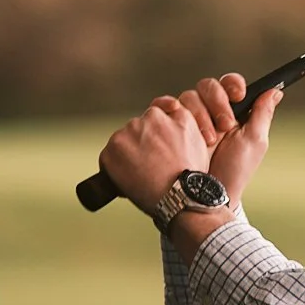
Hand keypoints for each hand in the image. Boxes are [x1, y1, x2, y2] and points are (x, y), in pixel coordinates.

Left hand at [99, 94, 212, 215]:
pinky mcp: (110, 153)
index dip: (154, 134)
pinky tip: (132, 179)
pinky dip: (115, 169)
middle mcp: (141, 120)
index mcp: (161, 114)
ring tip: (144, 174)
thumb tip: (170, 109)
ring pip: (122, 143)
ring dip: (128, 155)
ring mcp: (124, 135)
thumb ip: (181, 119)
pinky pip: (108, 159)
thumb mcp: (196, 136)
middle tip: (154, 165)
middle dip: (141, 144)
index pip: (151, 117)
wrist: (179, 195)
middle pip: (136, 130)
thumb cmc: (191, 172)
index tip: (158, 147)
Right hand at [181, 73, 283, 204]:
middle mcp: (210, 112)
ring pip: (188, 96)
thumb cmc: (236, 171)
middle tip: (225, 125)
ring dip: (199, 114)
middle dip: (217, 101)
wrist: (208, 193)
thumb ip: (262, 114)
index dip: (232, 84)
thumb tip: (276, 91)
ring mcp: (191, 119)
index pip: (230, 85)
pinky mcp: (172, 126)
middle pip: (208, 86)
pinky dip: (169, 108)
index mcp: (233, 112)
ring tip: (209, 140)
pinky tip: (181, 124)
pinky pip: (165, 106)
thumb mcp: (254, 141)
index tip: (238, 95)